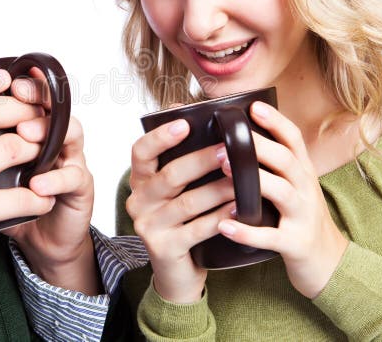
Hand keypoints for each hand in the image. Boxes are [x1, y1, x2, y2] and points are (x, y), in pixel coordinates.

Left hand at [5, 76, 98, 294]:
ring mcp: (70, 160)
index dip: (19, 83)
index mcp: (31, 127)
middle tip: (16, 95)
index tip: (1, 78)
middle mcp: (55, 137)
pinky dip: (55, 178)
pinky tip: (37, 184)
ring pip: (70, 133)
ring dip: (47, 131)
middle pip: (53, 104)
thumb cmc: (8, 203)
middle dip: (35, 97)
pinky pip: (74, 176)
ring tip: (26, 135)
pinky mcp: (81, 187)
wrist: (39, 242)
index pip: (30, 95)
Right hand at [126, 118, 236, 302]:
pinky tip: (239, 208)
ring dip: (218, 189)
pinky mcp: (164, 248)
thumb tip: (187, 109)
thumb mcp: (175, 189)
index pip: (141, 152)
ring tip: (243, 179)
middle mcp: (138, 201)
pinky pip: (197, 229)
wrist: (177, 272)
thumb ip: (180, 157)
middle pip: (169, 175)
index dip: (160, 137)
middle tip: (229, 149)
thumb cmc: (182, 220)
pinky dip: (220, 217)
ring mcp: (148, 226)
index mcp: (140, 181)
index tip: (185, 123)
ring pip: (187, 202)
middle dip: (201, 160)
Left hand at [216, 101, 348, 297]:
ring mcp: (303, 217)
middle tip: (227, 137)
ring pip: (282, 193)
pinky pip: (271, 237)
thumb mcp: (296, 186)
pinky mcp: (295, 244)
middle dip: (260, 146)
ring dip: (253, 180)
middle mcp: (306, 190)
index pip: (294, 140)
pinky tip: (224, 226)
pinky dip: (247, 233)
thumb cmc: (300, 218)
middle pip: (286, 161)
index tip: (253, 106)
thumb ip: (275, 165)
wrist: (329, 263)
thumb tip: (240, 136)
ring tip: (225, 170)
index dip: (276, 121)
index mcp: (304, 173)